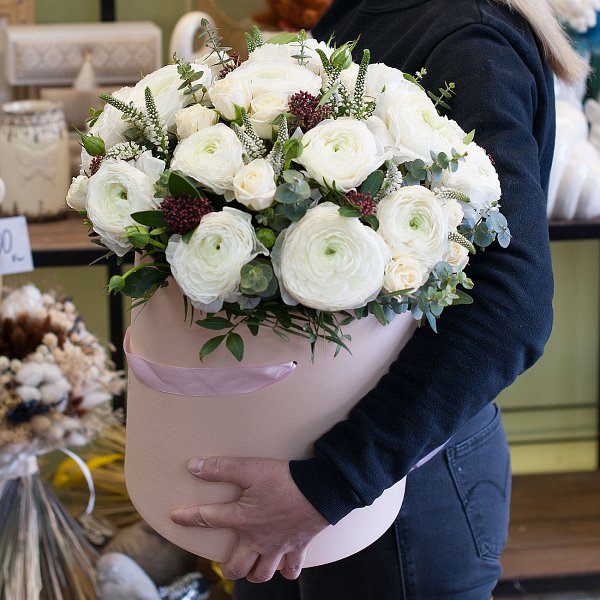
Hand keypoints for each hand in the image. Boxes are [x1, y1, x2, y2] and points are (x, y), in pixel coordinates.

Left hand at [170, 456, 328, 582]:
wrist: (322, 489)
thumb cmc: (285, 479)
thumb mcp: (250, 468)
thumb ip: (221, 468)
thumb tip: (193, 466)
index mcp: (243, 519)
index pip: (207, 520)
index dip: (188, 518)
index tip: (175, 517)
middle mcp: (258, 539)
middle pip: (237, 568)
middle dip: (228, 568)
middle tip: (226, 561)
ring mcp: (279, 547)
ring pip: (263, 573)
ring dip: (255, 571)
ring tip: (252, 562)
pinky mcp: (298, 547)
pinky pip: (292, 570)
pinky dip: (287, 570)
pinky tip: (283, 563)